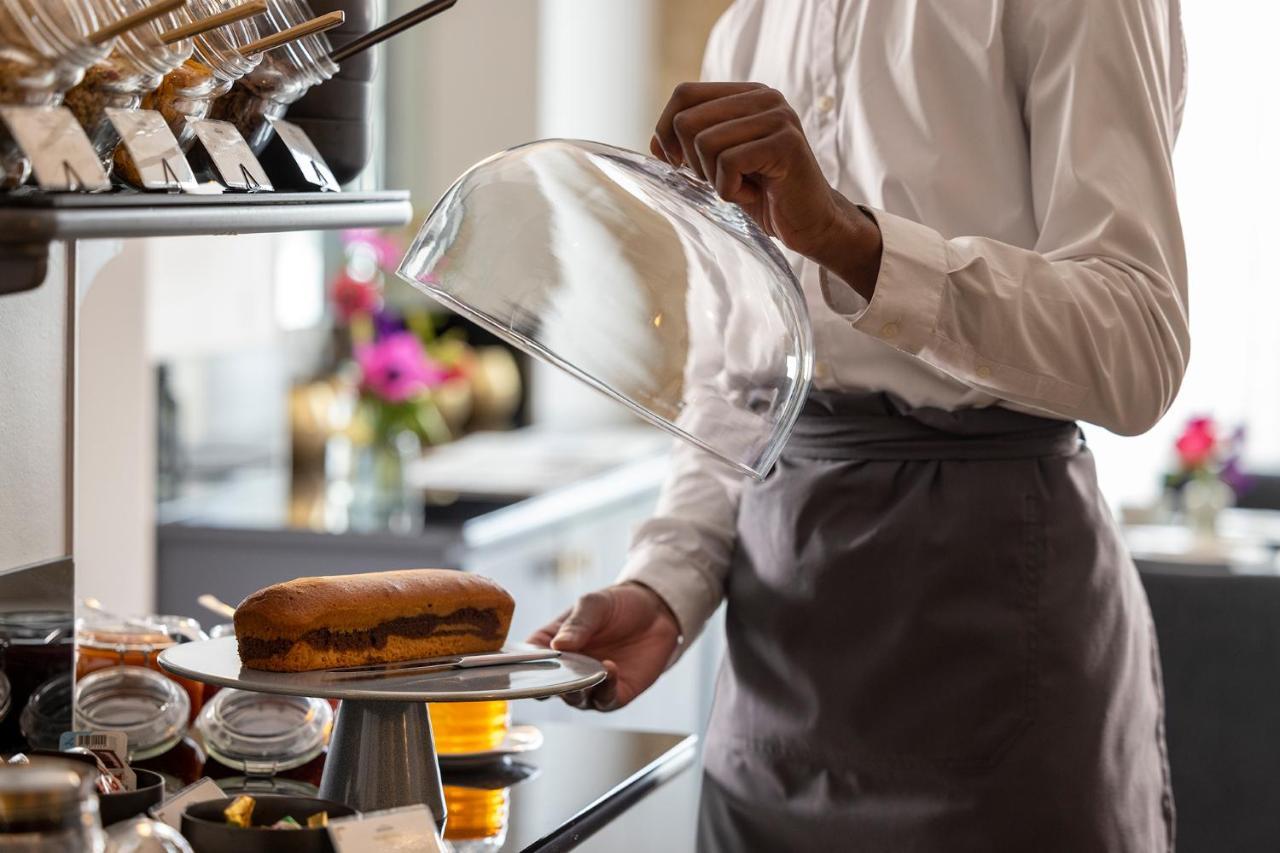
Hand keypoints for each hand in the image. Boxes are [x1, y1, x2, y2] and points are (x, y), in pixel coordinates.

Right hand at [528, 582, 680, 711]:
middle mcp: (566, 671)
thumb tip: (558, 646)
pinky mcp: (614, 694)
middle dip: (549, 684)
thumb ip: (577, 624)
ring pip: (574, 699)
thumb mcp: (594, 605)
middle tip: (555, 675)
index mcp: (550, 645)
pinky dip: (604, 688)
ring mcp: (589, 685)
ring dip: (577, 689)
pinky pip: (604, 699)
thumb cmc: (617, 606)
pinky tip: (609, 668)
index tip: (520, 665)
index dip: (520, 665)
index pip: (526, 660)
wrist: (657, 612)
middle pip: (547, 686)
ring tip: (588, 669)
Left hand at [652, 81, 881, 299]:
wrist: (809, 224)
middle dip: (692, 162)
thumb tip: (654, 141)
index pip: (684, 94)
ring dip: (714, 179)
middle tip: (719, 181)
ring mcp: (778, 117)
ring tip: (740, 187)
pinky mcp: (785, 143)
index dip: (666, 129)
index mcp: (746, 94)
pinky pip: (729, 163)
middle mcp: (764, 97)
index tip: (675, 162)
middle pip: (688, 120)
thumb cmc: (763, 195)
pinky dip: (730, 190)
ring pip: (705, 143)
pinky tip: (752, 195)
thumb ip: (691, 145)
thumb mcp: (719, 166)